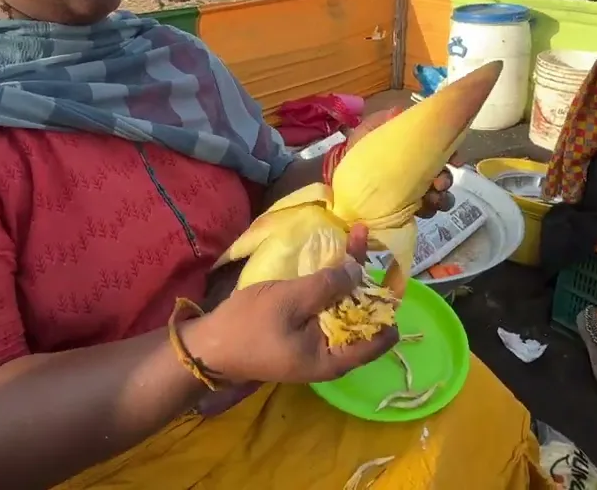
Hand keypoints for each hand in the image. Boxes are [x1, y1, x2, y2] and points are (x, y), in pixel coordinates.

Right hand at [190, 225, 396, 383]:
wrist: (208, 346)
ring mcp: (315, 344)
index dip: (385, 306)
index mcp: (333, 359)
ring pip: (343, 308)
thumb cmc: (248, 327)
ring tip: (353, 238)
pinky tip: (332, 261)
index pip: (378, 339)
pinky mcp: (301, 333)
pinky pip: (326, 310)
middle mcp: (330, 355)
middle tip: (363, 238)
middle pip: (361, 317)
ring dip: (348, 276)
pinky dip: (331, 286)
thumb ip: (326, 286)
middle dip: (365, 279)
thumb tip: (357, 270)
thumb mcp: (289, 301)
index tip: (387, 272)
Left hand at [346, 108, 454, 217]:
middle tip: (439, 182)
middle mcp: (418, 171)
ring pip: (439, 196)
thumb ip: (386, 120)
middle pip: (444, 176)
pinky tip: (421, 209)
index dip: (454, 154)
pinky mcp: (404, 211)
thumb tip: (399, 112)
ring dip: (442, 197)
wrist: (337, 174)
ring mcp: (413, 192)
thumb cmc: (356, 150)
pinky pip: (425, 213)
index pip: (443, 151)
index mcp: (414, 151)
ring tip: (432, 198)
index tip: (456, 160)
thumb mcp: (369, 130)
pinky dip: (428, 211)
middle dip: (447, 180)